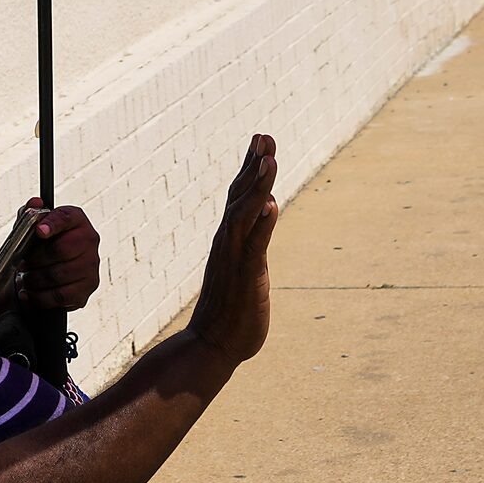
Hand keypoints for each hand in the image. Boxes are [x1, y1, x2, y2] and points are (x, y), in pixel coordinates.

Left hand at [18, 199, 100, 309]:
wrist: (54, 271)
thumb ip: (31, 214)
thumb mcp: (35, 227)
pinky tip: (30, 293)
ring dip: (34, 279)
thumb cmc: (45, 246)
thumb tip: (34, 203)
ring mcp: (91, 266)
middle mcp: (89, 241)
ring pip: (57, 275)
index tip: (39, 231)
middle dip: (35, 259)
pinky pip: (60, 295)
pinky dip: (40, 297)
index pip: (66, 217)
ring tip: (25, 278)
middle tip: (23, 263)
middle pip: (60, 250)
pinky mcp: (87, 288)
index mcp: (77, 220)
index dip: (52, 224)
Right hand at [187, 134, 278, 368]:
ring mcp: (235, 259)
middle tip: (264, 136)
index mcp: (229, 240)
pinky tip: (272, 204)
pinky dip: (262, 224)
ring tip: (269, 160)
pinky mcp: (246, 277)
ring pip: (245, 215)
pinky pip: (254, 246)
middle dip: (253, 165)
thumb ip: (251, 245)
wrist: (211, 346)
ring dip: (257, 187)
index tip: (259, 141)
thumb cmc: (230, 312)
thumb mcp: (245, 270)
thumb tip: (262, 219)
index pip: (239, 196)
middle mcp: (228, 243)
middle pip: (240, 197)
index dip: (249, 168)